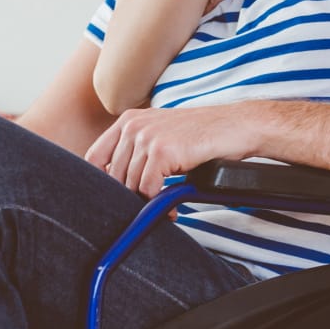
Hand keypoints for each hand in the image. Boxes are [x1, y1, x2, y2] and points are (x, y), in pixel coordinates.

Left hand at [84, 105, 254, 197]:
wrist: (235, 126)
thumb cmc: (200, 136)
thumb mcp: (160, 135)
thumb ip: (135, 151)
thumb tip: (115, 185)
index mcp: (128, 120)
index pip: (94, 157)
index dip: (99, 183)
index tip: (110, 200)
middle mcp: (133, 126)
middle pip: (113, 176)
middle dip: (130, 197)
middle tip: (149, 207)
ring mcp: (147, 137)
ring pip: (131, 185)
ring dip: (148, 203)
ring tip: (166, 207)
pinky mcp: (162, 151)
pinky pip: (148, 189)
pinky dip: (161, 204)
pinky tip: (174, 206)